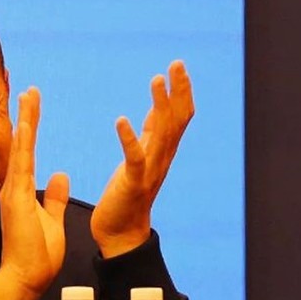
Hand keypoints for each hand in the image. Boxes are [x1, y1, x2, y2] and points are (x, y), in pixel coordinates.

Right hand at [0, 87, 68, 299]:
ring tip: (28, 94)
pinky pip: (21, 163)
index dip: (29, 127)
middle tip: (27, 88)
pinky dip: (23, 142)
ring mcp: (13, 191)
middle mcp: (15, 186)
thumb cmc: (37, 255)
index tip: (31, 105)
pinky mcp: (17, 198)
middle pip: (20, 144)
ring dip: (24, 120)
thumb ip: (54, 197)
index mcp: (23, 190)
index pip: (27, 151)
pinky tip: (25, 122)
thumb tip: (60, 175)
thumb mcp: (51, 219)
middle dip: (24, 115)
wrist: (26, 277)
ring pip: (19, 148)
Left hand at [91, 60, 194, 257]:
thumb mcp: (140, 158)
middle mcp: (160, 159)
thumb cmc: (127, 197)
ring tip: (156, 81)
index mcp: (161, 152)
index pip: (178, 117)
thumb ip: (150, 136)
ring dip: (159, 106)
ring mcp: (149, 171)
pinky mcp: (132, 184)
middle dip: (177, 91)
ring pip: (161, 134)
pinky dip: (129, 139)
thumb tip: (156, 110)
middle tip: (176, 63)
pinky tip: (121, 120)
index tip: (177, 66)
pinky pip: (134, 158)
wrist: (120, 236)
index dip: (180, 92)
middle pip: (176, 120)